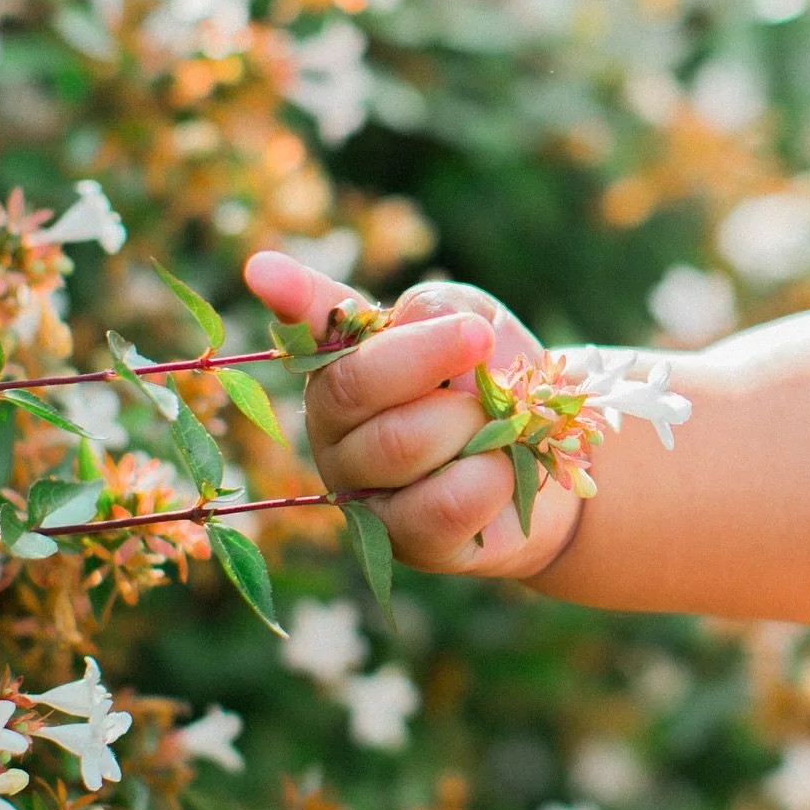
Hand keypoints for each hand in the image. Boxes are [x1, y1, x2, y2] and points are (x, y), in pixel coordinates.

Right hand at [242, 252, 583, 577]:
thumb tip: (412, 321)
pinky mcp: (402, 540)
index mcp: (343, 363)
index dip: (288, 297)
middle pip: (352, 385)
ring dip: (470, 423)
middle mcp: (334, 426)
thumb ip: (440, 310)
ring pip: (400, 443)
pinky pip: (441, 503)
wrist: (548, 464)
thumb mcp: (479, 324)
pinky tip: (499, 472)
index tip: (261, 269)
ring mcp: (360, 489)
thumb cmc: (500, 384)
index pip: (306, 325)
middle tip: (481, 339)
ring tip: (497, 424)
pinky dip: (490, 477)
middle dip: (427, 355)